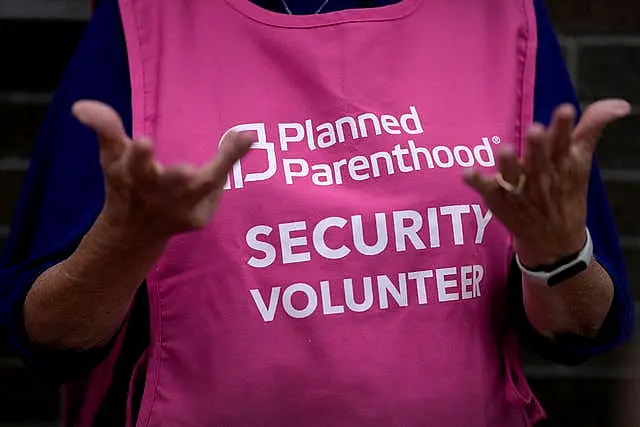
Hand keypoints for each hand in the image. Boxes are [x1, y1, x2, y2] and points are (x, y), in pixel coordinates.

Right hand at [73, 100, 252, 245]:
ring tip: (245, 138)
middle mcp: (157, 197)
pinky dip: (227, 167)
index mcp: (131, 177)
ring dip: (225, 162)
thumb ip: (104, 129)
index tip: (143, 142)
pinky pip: (216, 191)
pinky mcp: (199, 219)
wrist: (134, 233)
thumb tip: (81, 107)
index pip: (132, 164)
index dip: (137, 155)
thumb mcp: (111, 156)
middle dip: (180, 175)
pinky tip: (240, 145)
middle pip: (172, 184)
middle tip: (190, 166)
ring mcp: (180, 211)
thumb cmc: (125, 184)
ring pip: (206, 186)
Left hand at [464, 99, 629, 266]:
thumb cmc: (564, 190)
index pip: (565, 143)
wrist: (554, 240)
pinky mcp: (499, 200)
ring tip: (505, 150)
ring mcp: (519, 190)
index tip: (565, 110)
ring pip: (513, 176)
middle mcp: (540, 177)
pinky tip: (466, 173)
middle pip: (539, 159)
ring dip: (508, 164)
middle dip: (538, 146)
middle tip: (535, 130)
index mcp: (562, 164)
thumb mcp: (581, 161)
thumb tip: (620, 104)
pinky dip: (477, 182)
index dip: (564, 128)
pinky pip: (486, 190)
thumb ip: (592, 128)